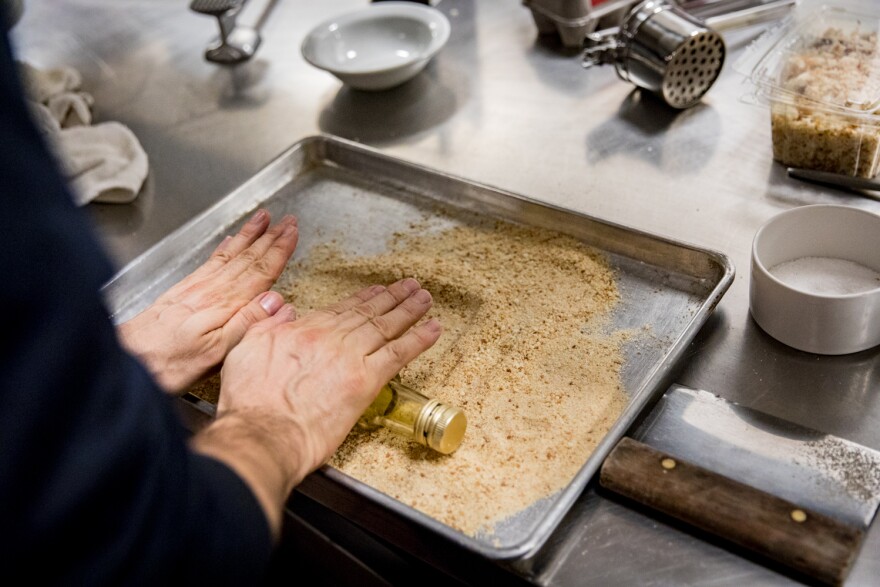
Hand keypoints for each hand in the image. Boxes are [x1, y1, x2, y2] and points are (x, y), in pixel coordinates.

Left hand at [117, 210, 298, 393]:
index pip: (260, 272)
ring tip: (262, 219)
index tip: (293, 233)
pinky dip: (224, 248)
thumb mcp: (216, 353)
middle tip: (287, 220)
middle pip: (247, 258)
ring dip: (249, 236)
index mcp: (225, 305)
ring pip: (230, 255)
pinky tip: (230, 241)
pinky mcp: (181, 292)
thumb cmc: (170, 364)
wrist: (128, 360)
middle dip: (270, 237)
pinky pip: (209, 262)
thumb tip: (276, 300)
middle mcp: (211, 290)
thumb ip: (247, 323)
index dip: (279, 251)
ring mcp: (195, 288)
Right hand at [191, 278, 440, 537]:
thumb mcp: (245, 349)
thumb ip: (266, 325)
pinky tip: (433, 329)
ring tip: (424, 298)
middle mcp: (331, 338)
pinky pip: (399, 353)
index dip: (362, 299)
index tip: (376, 291)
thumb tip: (283, 310)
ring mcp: (351, 357)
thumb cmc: (248, 401)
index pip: (341, 310)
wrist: (262, 431)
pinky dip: (418, 339)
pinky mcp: (366, 381)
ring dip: (409, 310)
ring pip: (386, 327)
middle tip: (409, 287)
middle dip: (391, 298)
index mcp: (304, 329)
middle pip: (368, 313)